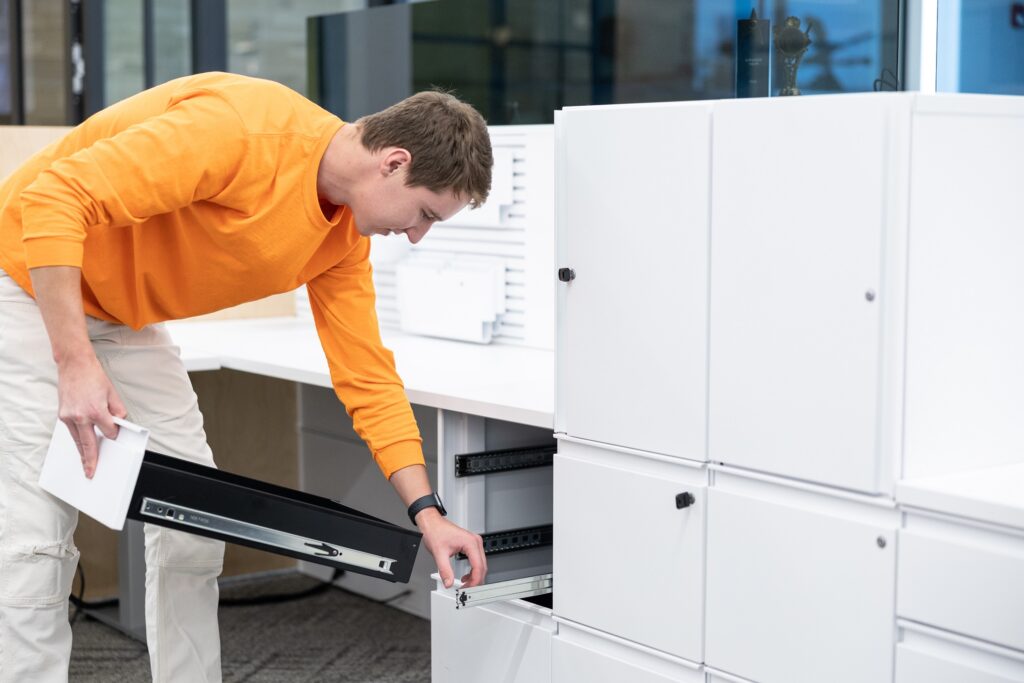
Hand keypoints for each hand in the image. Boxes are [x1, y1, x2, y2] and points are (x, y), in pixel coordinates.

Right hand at [56, 353, 127, 478]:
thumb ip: (118, 411)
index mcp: (96, 411)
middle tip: (91, 472)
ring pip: (77, 441)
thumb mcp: (113, 394)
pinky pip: (71, 433)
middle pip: (88, 444)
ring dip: (81, 454)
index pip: (108, 432)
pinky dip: (76, 441)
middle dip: (91, 460)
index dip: (113, 434)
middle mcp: (81, 416)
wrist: (74, 365)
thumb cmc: (93, 377)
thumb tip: (119, 424)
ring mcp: (69, 416)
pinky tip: (79, 447)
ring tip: (85, 465)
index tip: (114, 435)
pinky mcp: (62, 415)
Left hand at [417, 509, 486, 588]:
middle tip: (466, 589)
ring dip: (475, 576)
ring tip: (465, 585)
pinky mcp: (471, 545)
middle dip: (475, 580)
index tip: (467, 588)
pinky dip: (473, 570)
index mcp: (470, 543)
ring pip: (481, 564)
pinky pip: (476, 560)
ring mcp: (474, 542)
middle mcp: (475, 542)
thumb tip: (449, 583)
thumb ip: (445, 570)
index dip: (474, 580)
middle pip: (482, 566)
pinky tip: (465, 576)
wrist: (432, 522)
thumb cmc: (436, 531)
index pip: (478, 566)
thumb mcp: (439, 553)